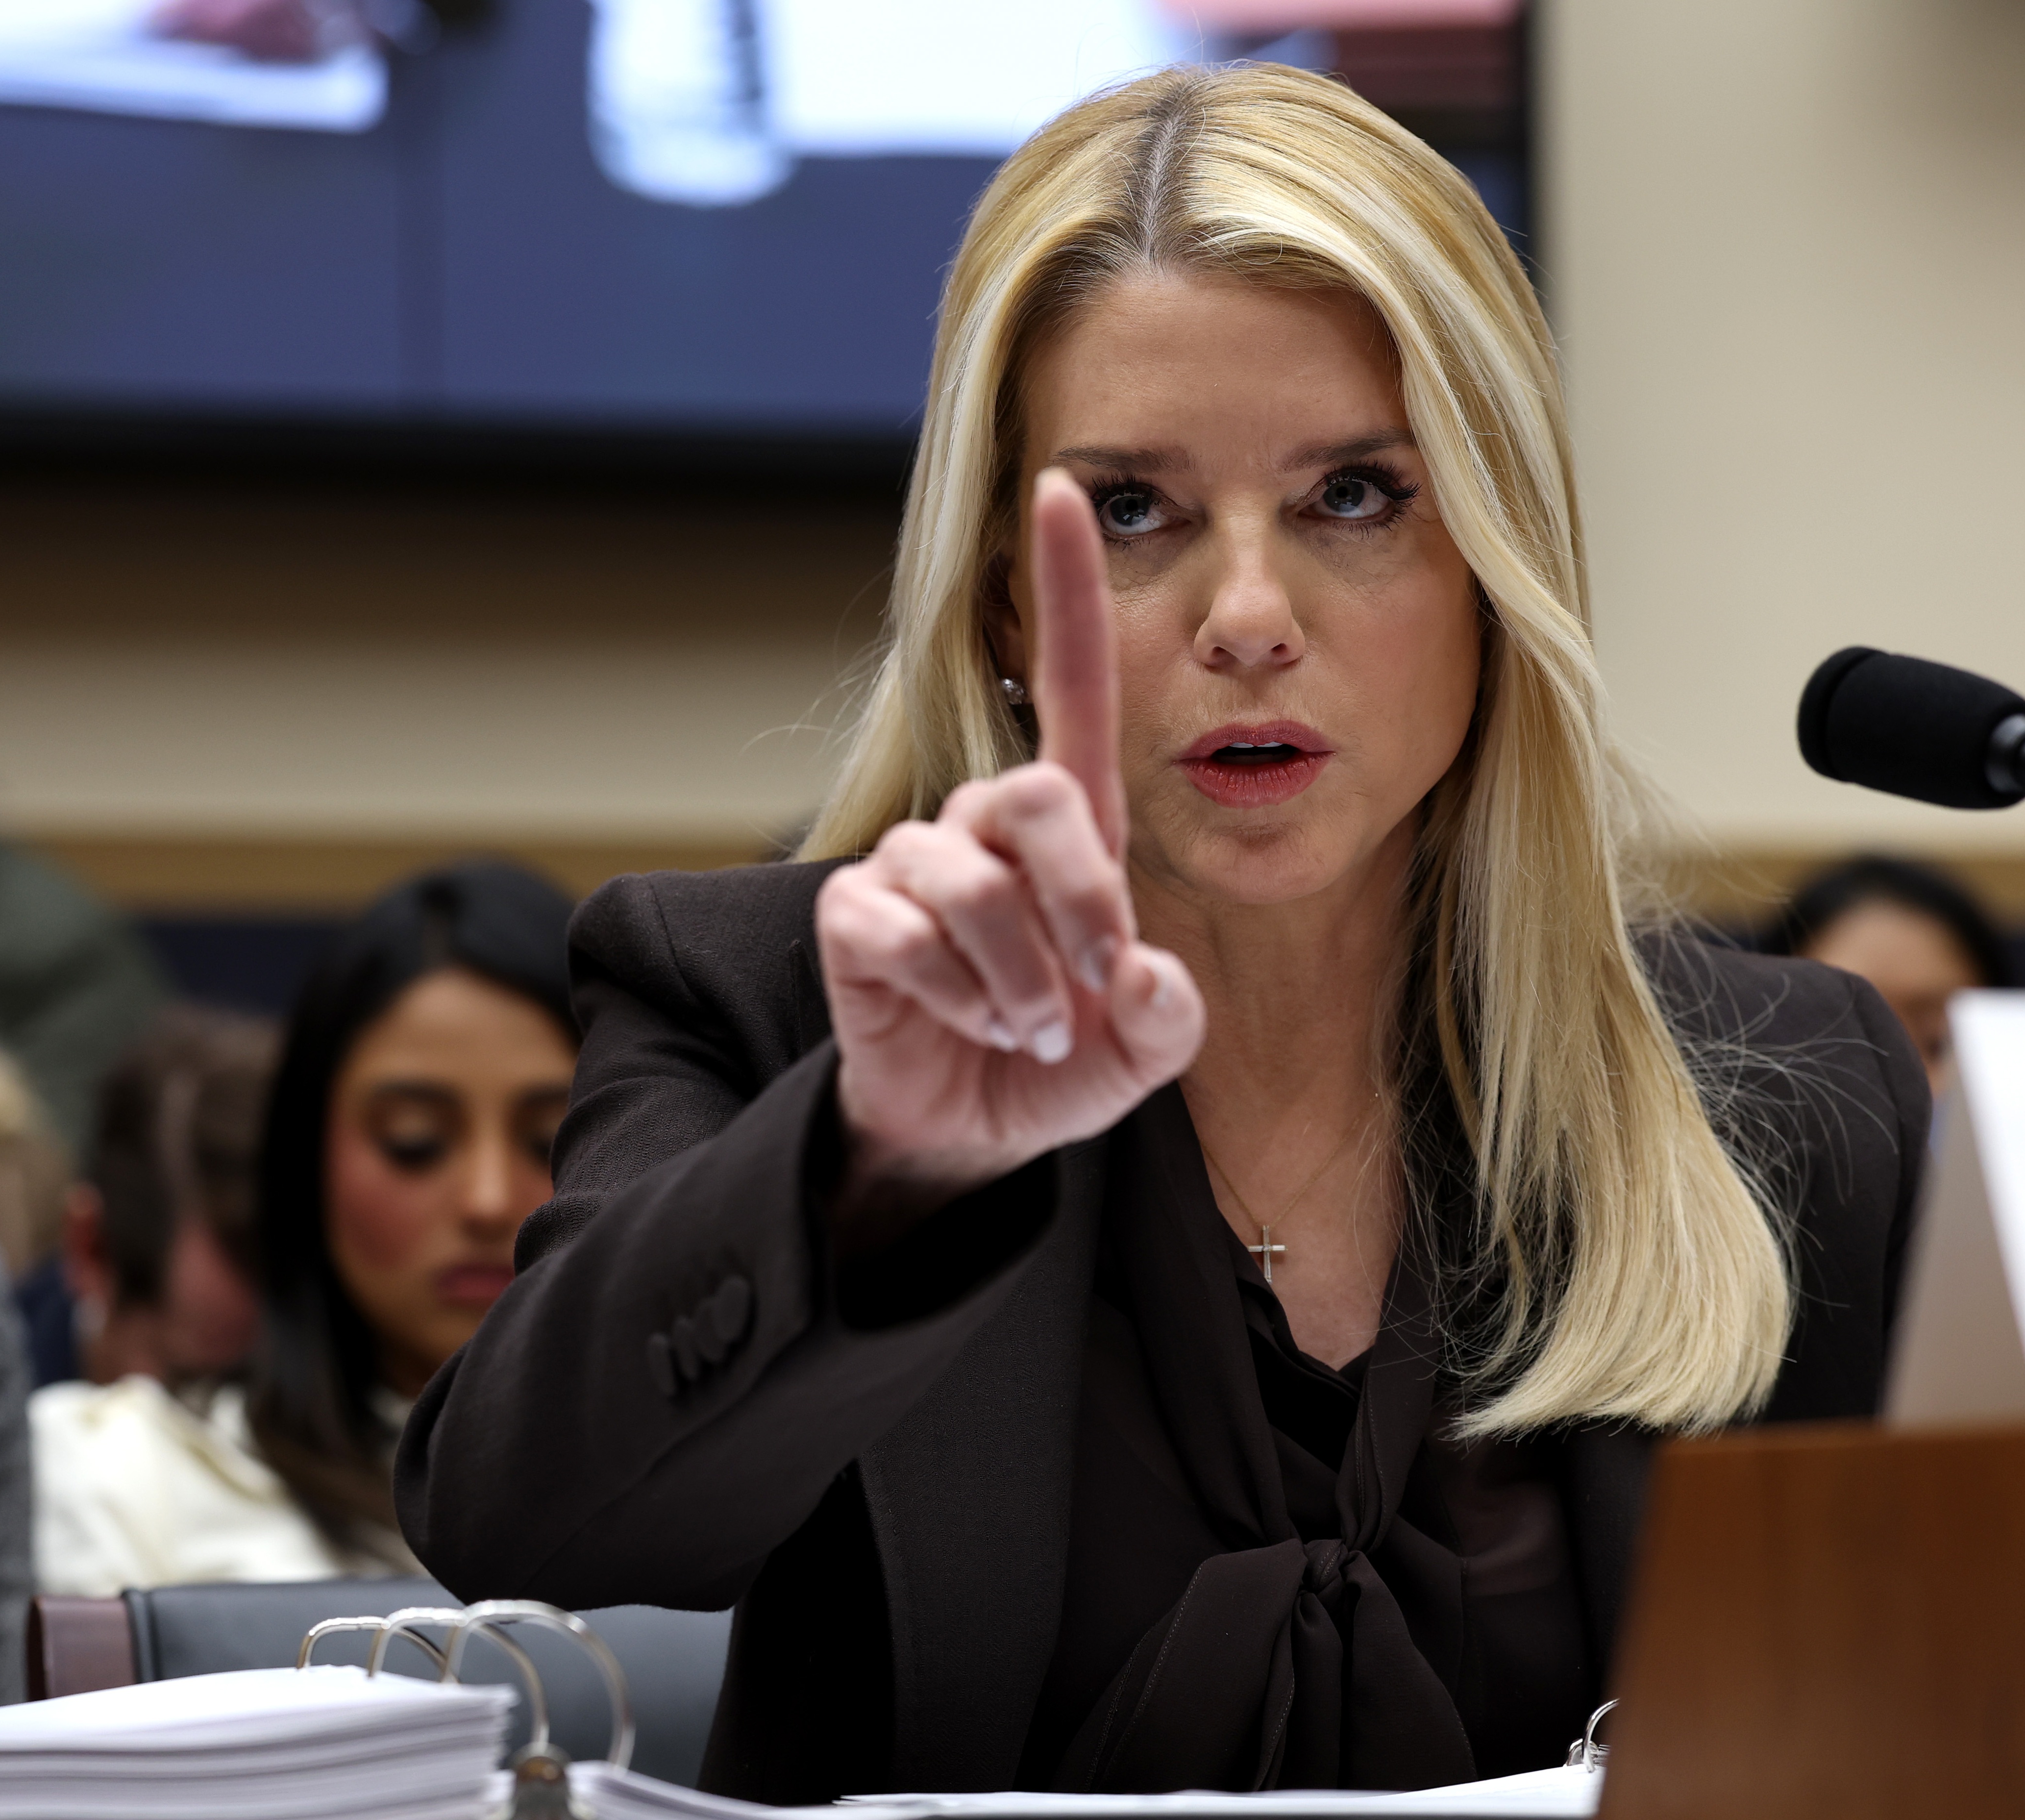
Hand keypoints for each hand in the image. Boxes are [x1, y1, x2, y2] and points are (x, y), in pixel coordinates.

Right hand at [817, 468, 1205, 1230]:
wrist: (969, 1130)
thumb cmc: (1057, 1062)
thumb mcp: (1140, 1051)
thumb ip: (1170, 1018)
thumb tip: (1149, 975)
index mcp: (1065, 825)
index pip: (1066, 682)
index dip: (1065, 586)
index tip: (1064, 484)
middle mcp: (982, 823)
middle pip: (1034, 794)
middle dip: (1078, 901)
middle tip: (1087, 993)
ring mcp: (911, 862)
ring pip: (973, 885)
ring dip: (1017, 981)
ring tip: (1025, 1031)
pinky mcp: (854, 914)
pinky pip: (906, 936)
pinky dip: (954, 998)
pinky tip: (961, 1022)